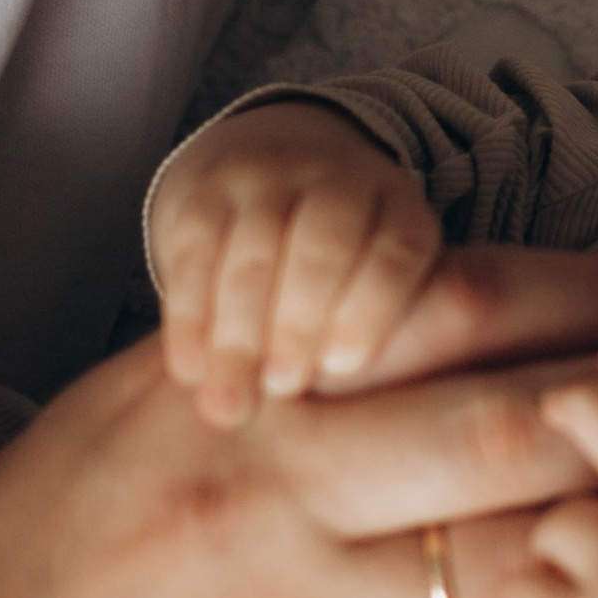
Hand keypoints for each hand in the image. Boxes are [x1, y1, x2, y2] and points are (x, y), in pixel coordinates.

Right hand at [151, 102, 445, 425]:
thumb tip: (408, 432)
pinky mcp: (203, 193)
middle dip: (301, 319)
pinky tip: (188, 370)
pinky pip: (194, 251)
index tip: (345, 365)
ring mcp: (268, 179)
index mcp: (399, 209)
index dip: (373, 303)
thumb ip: (405, 338)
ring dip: (239, 334)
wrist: (270, 165)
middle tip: (285, 389)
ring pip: (252, 253)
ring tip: (231, 407)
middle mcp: (338, 182)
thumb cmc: (344, 261)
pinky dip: (190, 317)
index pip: (397, 248)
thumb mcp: (385, 279)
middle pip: (324, 243)